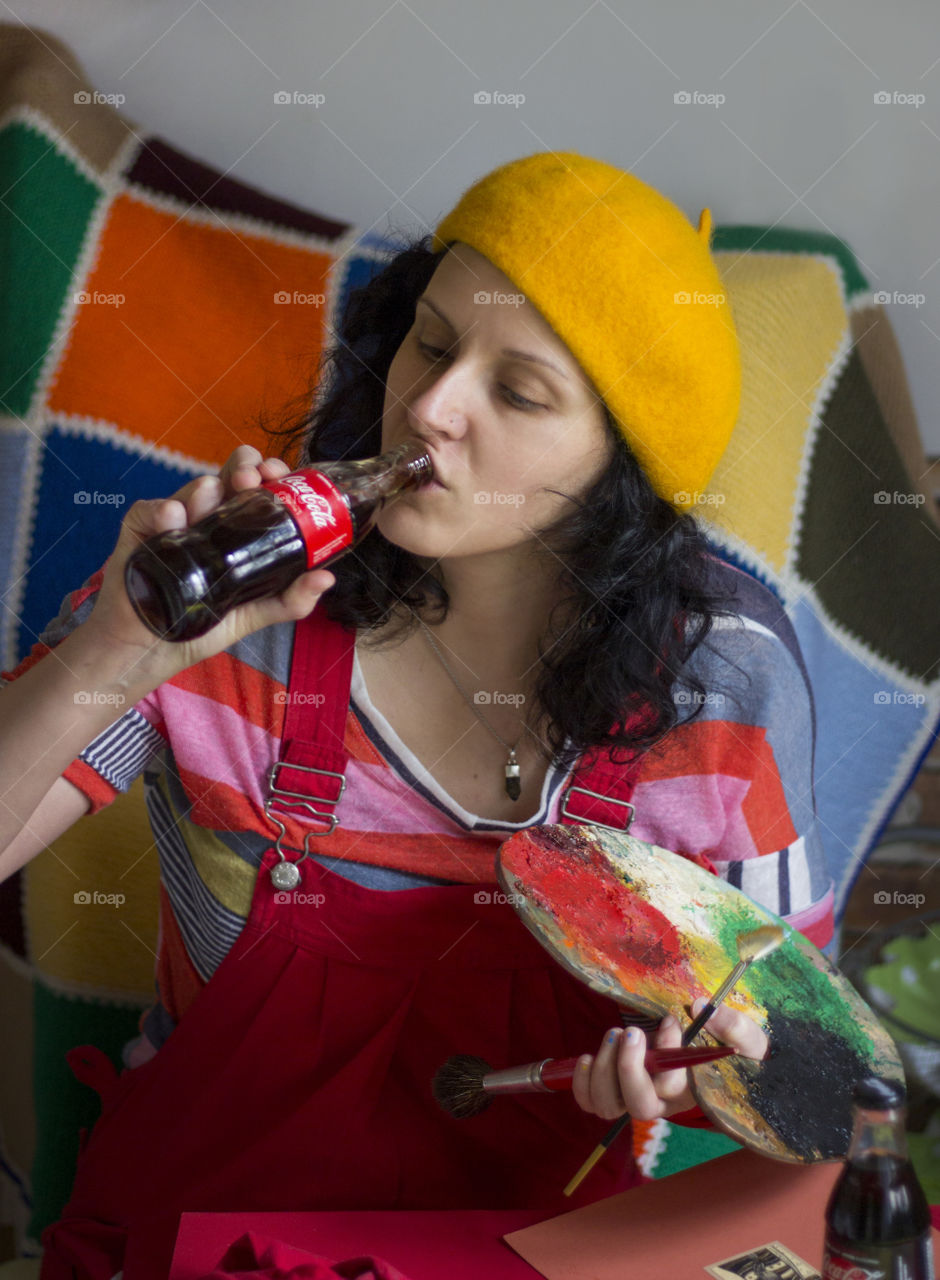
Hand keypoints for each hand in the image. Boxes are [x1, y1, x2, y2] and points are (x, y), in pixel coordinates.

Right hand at [79, 446, 335, 690]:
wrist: (153, 649)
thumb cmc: (202, 625)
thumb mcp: (254, 614)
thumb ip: (291, 600)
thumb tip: (326, 578)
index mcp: (238, 531)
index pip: (258, 490)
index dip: (270, 475)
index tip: (280, 475)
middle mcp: (208, 518)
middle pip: (227, 477)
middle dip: (242, 466)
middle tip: (251, 476)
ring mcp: (174, 521)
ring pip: (192, 489)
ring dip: (206, 488)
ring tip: (213, 493)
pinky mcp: (139, 530)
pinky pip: (149, 511)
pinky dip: (162, 512)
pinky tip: (172, 519)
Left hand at [571, 999, 769, 1122]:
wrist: (718, 1060)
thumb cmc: (735, 1049)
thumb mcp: (746, 1036)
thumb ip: (732, 1025)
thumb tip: (698, 1005)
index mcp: (694, 1091)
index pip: (674, 1087)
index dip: (667, 1053)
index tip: (670, 1021)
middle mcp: (663, 1102)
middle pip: (639, 1106)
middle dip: (628, 1068)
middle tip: (630, 1032)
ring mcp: (637, 1099)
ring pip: (610, 1106)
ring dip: (604, 1071)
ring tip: (613, 1035)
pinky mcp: (618, 1092)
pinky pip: (592, 1102)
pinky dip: (583, 1084)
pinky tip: (587, 1058)